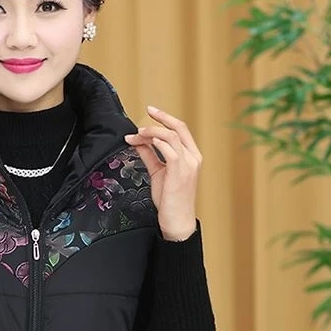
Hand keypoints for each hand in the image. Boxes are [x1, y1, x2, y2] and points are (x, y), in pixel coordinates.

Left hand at [125, 105, 201, 240]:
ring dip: (152, 131)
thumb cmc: (170, 199)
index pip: (181, 130)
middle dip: (162, 117)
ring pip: (171, 136)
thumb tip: (137, 141)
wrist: (177, 220)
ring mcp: (188, 164)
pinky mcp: (180, 173)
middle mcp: (193, 158)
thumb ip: (150, 155)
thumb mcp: (158, 172)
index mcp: (191, 156)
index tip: (151, 110)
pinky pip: (170, 150)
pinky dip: (157, 142)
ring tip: (137, 134)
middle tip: (147, 110)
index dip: (166, 118)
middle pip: (179, 128)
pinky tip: (144, 141)